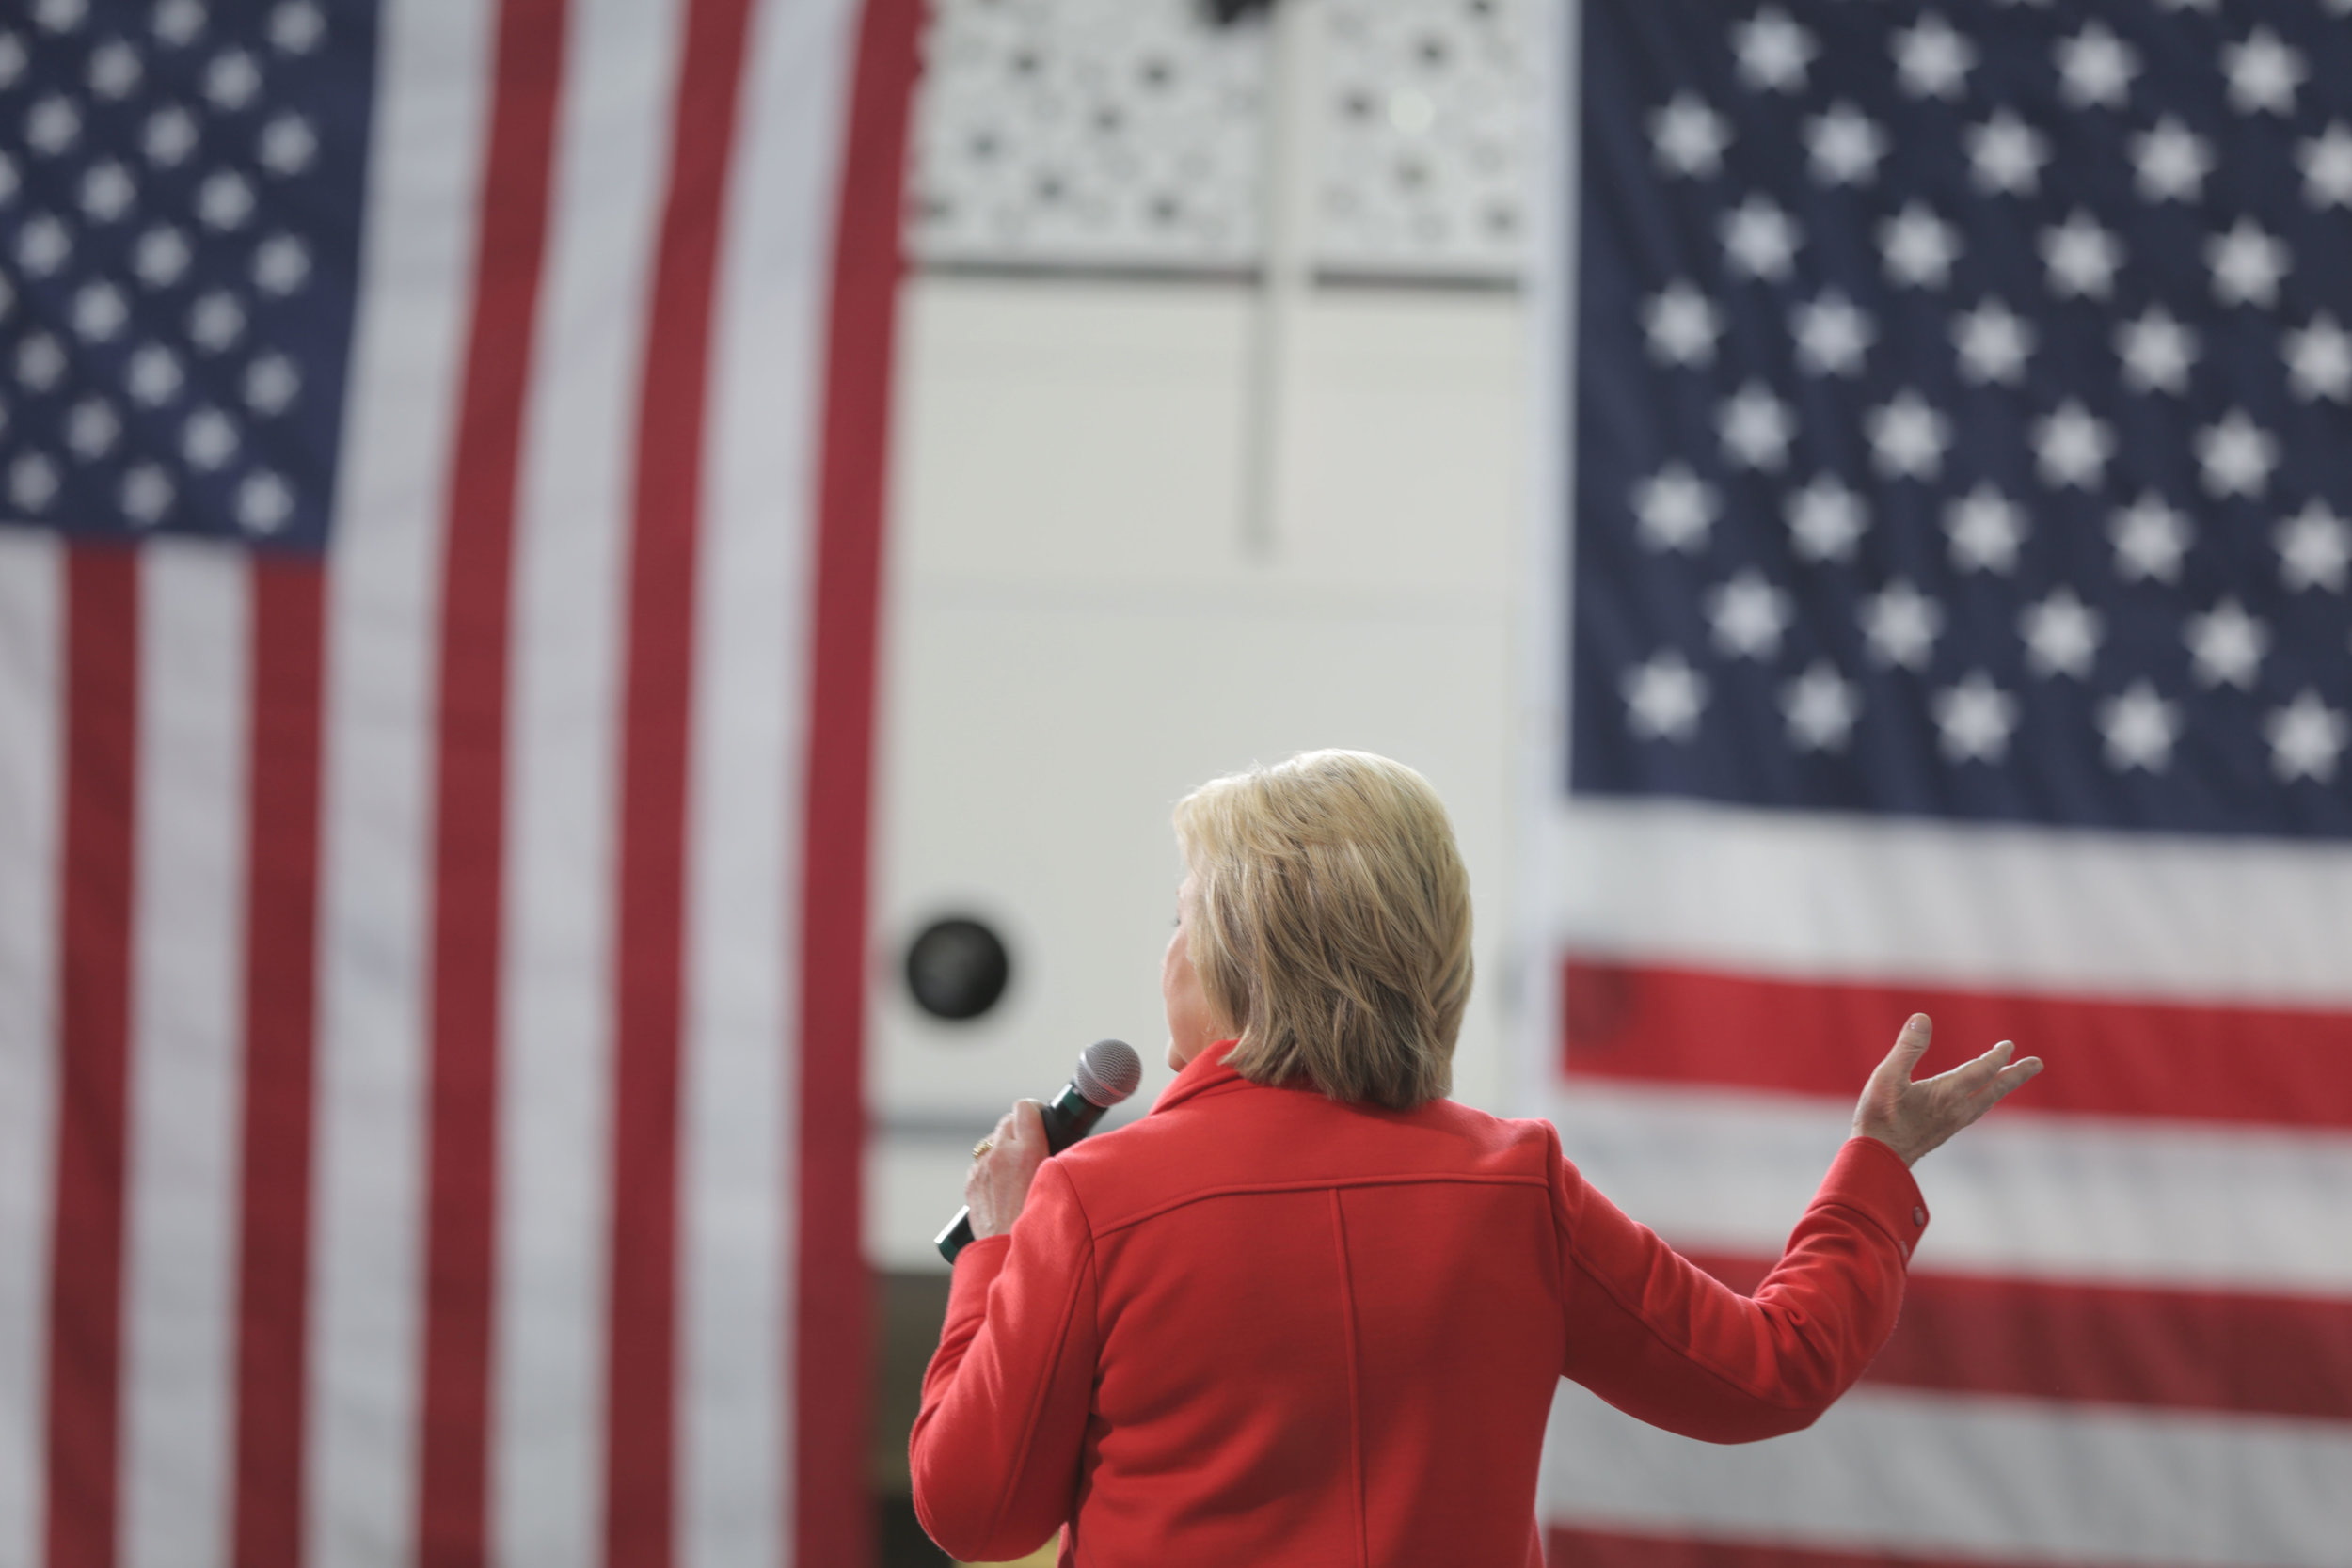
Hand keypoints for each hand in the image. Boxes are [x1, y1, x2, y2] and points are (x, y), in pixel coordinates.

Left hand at [965, 1100, 1048, 1238]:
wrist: (1008, 1255)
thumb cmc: (1041, 1226)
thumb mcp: (1058, 1184)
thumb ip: (1058, 1159)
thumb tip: (1061, 1148)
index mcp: (1027, 1151)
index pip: (1025, 1107)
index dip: (1034, 1111)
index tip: (1040, 1119)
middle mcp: (1000, 1155)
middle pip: (1007, 1121)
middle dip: (1019, 1129)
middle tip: (1031, 1145)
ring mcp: (982, 1169)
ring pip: (992, 1142)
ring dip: (1003, 1149)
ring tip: (1016, 1171)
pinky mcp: (971, 1183)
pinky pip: (980, 1163)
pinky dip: (990, 1168)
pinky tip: (1002, 1186)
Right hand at [1852, 1014, 2041, 1166]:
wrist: (1878, 1159)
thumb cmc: (1879, 1117)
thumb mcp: (1887, 1076)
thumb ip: (1908, 1047)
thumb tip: (1923, 1018)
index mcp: (1947, 1094)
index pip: (1981, 1071)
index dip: (1997, 1057)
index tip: (2009, 1045)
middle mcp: (1956, 1110)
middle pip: (1994, 1088)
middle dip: (2016, 1074)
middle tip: (2036, 1063)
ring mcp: (1952, 1123)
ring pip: (1986, 1101)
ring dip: (2001, 1087)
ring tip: (2010, 1079)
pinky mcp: (1944, 1132)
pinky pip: (1975, 1112)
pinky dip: (1985, 1099)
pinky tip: (1979, 1101)